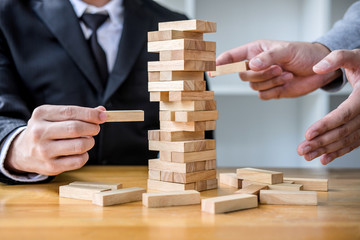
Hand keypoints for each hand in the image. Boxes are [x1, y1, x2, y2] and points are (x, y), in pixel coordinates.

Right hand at [4, 105, 106, 174]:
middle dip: (92, 128)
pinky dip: (85, 155)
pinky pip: (78, 161)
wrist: (22, 152)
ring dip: (90, 142)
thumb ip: (78, 113)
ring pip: (79, 145)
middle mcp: (39, 132)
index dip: (90, 114)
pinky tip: (80, 152)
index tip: (103, 116)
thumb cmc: (45, 130)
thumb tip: (101, 111)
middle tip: (95, 129)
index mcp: (41, 115)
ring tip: (87, 140)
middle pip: (75, 129)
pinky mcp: (50, 167)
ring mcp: (44, 151)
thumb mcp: (55, 116)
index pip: (70, 112)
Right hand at [216, 40, 341, 98]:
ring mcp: (263, 79)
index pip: (233, 57)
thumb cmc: (303, 53)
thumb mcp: (286, 50)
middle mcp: (256, 65)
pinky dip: (274, 90)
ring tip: (286, 74)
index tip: (212, 69)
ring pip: (253, 86)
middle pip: (243, 75)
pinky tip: (285, 82)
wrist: (319, 70)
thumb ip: (268, 57)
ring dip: (271, 81)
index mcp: (256, 51)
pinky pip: (263, 95)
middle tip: (279, 68)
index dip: (221, 63)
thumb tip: (251, 65)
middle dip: (261, 74)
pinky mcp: (270, 90)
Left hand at [297, 49, 359, 163]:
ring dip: (326, 150)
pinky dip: (338, 152)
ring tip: (307, 155)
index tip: (307, 134)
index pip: (343, 115)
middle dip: (321, 142)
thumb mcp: (354, 57)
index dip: (325, 125)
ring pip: (346, 140)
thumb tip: (317, 67)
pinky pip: (353, 143)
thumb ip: (337, 59)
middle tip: (301, 150)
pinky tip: (324, 158)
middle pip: (343, 131)